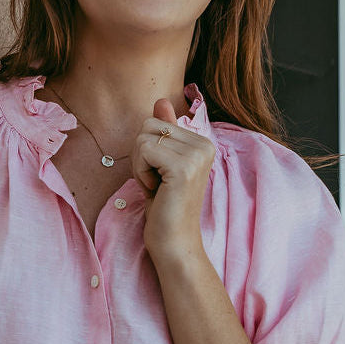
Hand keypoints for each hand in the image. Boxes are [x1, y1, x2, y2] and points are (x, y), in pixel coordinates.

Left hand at [132, 98, 214, 265]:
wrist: (174, 243)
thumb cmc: (166, 208)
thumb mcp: (161, 164)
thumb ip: (165, 131)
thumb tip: (161, 100)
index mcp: (202, 142)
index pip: (156, 122)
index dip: (147, 151)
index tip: (160, 176)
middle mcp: (204, 144)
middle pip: (148, 125)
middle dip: (141, 155)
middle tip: (155, 182)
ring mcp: (196, 155)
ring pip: (143, 137)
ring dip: (140, 165)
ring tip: (157, 187)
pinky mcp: (183, 167)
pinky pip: (143, 151)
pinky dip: (140, 172)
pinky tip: (155, 191)